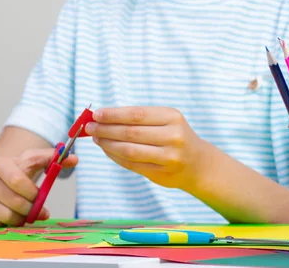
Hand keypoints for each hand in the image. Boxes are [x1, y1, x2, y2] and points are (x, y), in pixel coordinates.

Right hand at [0, 149, 77, 225]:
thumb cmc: (9, 173)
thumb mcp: (29, 162)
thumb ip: (52, 159)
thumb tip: (74, 158)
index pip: (19, 182)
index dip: (34, 195)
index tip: (42, 201)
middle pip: (15, 202)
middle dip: (30, 210)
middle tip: (37, 212)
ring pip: (6, 216)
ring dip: (20, 219)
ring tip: (23, 213)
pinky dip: (5, 224)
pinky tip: (6, 216)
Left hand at [87, 106, 210, 190]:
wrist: (198, 163)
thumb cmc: (176, 137)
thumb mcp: (166, 121)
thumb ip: (138, 119)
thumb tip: (103, 117)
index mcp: (172, 117)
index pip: (137, 114)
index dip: (114, 114)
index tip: (96, 114)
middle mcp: (173, 136)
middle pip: (131, 132)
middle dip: (106, 129)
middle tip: (90, 127)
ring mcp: (168, 157)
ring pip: (129, 150)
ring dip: (108, 144)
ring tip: (96, 138)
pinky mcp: (161, 174)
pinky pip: (131, 165)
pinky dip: (115, 157)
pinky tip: (107, 150)